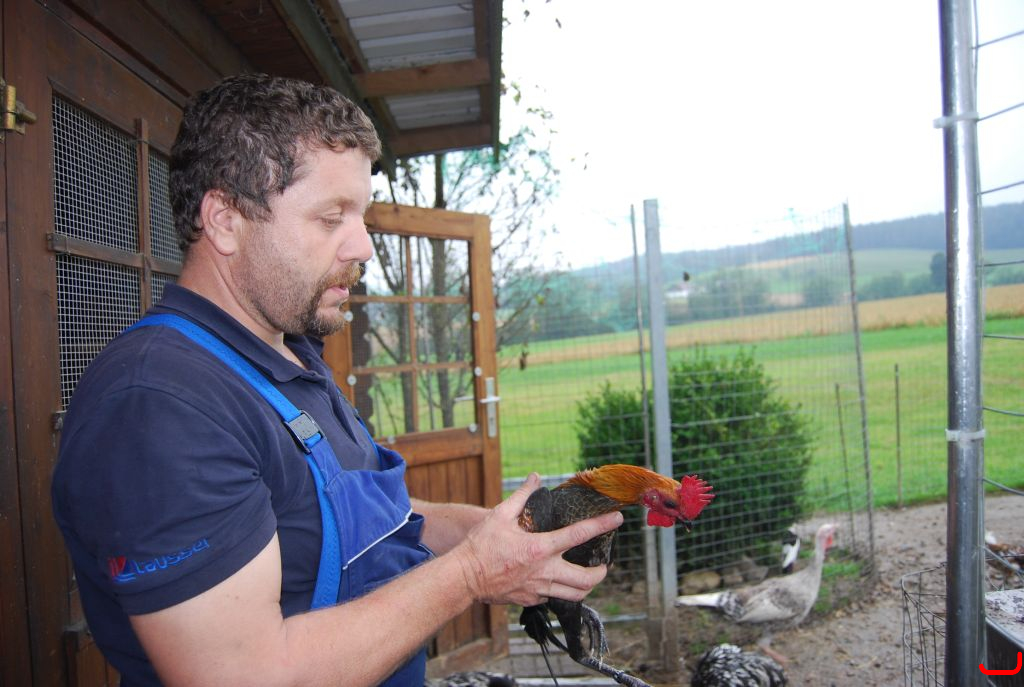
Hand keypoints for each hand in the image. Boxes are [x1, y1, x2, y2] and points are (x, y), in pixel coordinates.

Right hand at [453, 473, 622, 605]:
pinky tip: (557, 581)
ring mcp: (538, 589)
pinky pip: (553, 598)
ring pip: (575, 595)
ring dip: (586, 586)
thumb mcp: (500, 514)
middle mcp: (544, 572)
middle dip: (601, 572)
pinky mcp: (530, 601)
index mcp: (540, 548)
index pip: (579, 534)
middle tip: (603, 564)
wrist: (464, 577)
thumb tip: (536, 477)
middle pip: (586, 579)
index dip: (602, 525)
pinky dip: (561, 591)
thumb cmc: (481, 545)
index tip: (617, 519)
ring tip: (588, 576)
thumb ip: (522, 495)